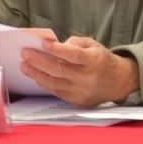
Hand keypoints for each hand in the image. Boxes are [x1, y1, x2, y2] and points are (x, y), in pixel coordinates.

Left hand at [21, 36, 138, 106]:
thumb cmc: (102, 60)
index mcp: (94, 61)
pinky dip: (44, 83)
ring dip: (36, 73)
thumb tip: (54, 45)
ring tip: (24, 65)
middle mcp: (87, 78)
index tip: (43, 43)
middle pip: (59, 70)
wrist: (118, 82)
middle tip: (25, 53)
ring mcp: (81, 91)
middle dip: (39, 61)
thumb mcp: (93, 45)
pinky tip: (35, 75)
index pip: (73, 55)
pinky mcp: (76, 100)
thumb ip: (75, 43)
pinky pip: (56, 91)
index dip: (57, 49)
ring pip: (54, 83)